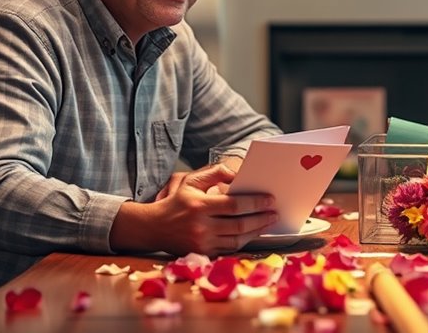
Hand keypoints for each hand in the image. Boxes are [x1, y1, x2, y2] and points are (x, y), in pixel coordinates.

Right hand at [111, 164, 277, 255]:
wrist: (153, 227)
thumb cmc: (177, 201)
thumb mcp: (191, 181)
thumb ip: (215, 172)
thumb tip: (239, 176)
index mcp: (199, 207)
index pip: (234, 205)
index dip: (255, 203)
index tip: (270, 199)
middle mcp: (201, 227)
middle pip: (239, 225)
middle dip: (261, 218)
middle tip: (275, 212)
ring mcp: (201, 243)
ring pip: (237, 240)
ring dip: (256, 231)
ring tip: (268, 222)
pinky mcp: (202, 254)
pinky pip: (229, 248)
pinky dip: (244, 241)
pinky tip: (253, 232)